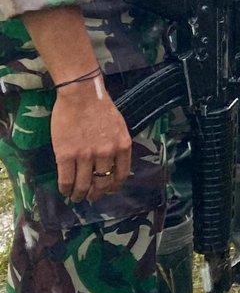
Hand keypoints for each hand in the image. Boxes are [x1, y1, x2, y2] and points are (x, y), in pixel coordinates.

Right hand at [51, 81, 132, 202]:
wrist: (81, 94)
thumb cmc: (100, 108)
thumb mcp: (119, 127)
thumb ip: (117, 146)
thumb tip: (113, 165)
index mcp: (122, 146)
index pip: (121, 175)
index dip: (113, 187)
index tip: (107, 191)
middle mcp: (107, 153)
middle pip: (102, 183)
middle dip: (96, 194)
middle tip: (90, 198)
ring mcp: (86, 155)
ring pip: (83, 185)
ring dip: (79, 195)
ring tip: (76, 197)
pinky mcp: (66, 155)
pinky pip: (66, 180)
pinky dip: (65, 189)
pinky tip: (64, 190)